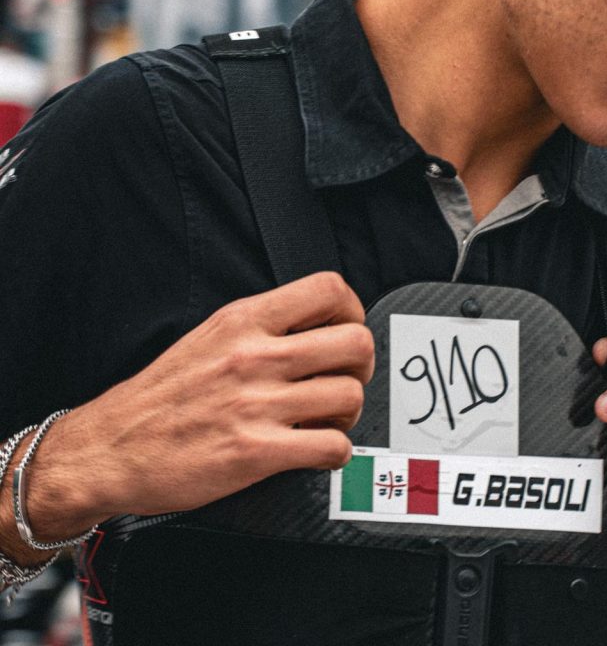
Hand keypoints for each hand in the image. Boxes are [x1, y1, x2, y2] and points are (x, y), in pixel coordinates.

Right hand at [23, 272, 373, 538]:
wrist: (109, 448)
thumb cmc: (161, 395)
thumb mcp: (210, 336)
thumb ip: (263, 325)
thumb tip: (318, 324)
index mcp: (244, 320)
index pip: (330, 289)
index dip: (353, 311)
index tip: (346, 330)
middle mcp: (254, 355)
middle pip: (355, 342)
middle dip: (361, 365)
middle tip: (345, 379)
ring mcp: (256, 404)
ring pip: (349, 394)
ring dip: (348, 413)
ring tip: (326, 420)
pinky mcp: (256, 453)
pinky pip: (332, 447)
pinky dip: (336, 452)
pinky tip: (316, 450)